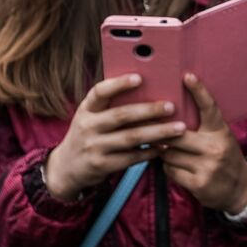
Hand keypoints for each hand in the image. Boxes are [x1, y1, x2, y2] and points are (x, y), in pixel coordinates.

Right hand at [44, 74, 182, 200]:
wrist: (66, 168)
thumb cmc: (89, 135)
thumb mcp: (91, 118)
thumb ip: (111, 106)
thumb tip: (150, 89)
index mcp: (86, 110)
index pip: (99, 92)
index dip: (119, 84)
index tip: (140, 77)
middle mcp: (87, 126)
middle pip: (122, 115)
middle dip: (149, 110)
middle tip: (172, 106)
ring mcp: (93, 147)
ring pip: (131, 138)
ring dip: (158, 132)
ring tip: (180, 128)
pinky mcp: (101, 165)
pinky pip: (131, 157)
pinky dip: (150, 151)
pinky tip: (165, 147)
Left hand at [160, 73, 246, 214]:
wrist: (240, 189)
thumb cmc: (224, 158)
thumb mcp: (220, 139)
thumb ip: (202, 128)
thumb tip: (170, 117)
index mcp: (221, 132)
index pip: (210, 108)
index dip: (199, 91)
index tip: (187, 76)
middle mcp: (216, 147)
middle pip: (177, 134)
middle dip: (161, 133)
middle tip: (149, 128)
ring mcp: (207, 166)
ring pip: (169, 153)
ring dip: (163, 153)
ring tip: (166, 151)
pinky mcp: (198, 183)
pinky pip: (170, 170)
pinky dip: (168, 168)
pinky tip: (174, 166)